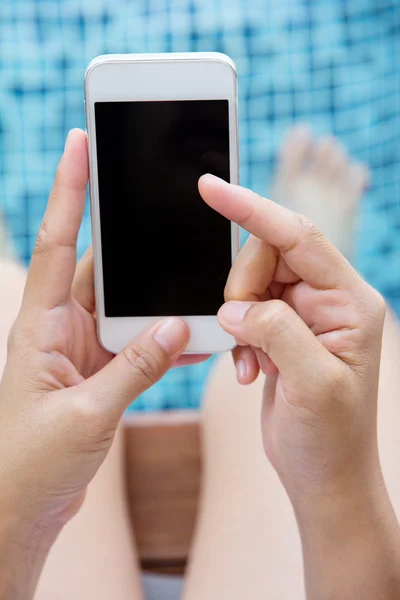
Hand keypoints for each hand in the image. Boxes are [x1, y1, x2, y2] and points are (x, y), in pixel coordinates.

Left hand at [0, 129, 207, 535]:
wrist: (20, 512)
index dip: (67, 191)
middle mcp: (59, 330)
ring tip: (190, 282)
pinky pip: (136, 344)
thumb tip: (177, 326)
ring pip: (124, 307)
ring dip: (155, 299)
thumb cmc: (31, 465)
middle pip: (99, 268)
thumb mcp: (87, 414)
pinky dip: (161, 340)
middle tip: (161, 204)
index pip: (56, 243)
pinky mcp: (97, 374)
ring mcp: (80, 351)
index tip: (78, 143)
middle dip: (130, 239)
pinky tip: (190, 337)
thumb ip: (134, 368)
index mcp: (40, 328)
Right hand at [199, 174, 385, 511]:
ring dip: (237, 319)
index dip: (252, 209)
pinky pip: (244, 310)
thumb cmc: (330, 437)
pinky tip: (250, 371)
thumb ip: (276, 330)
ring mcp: (303, 314)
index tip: (211, 188)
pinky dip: (236, 337)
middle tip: (242, 334)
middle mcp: (329, 300)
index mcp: (350, 301)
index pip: (299, 236)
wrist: (323, 474)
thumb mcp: (312, 384)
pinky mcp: (281, 331)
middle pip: (268, 256)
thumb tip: (236, 306)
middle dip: (241, 289)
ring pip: (250, 283)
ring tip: (251, 363)